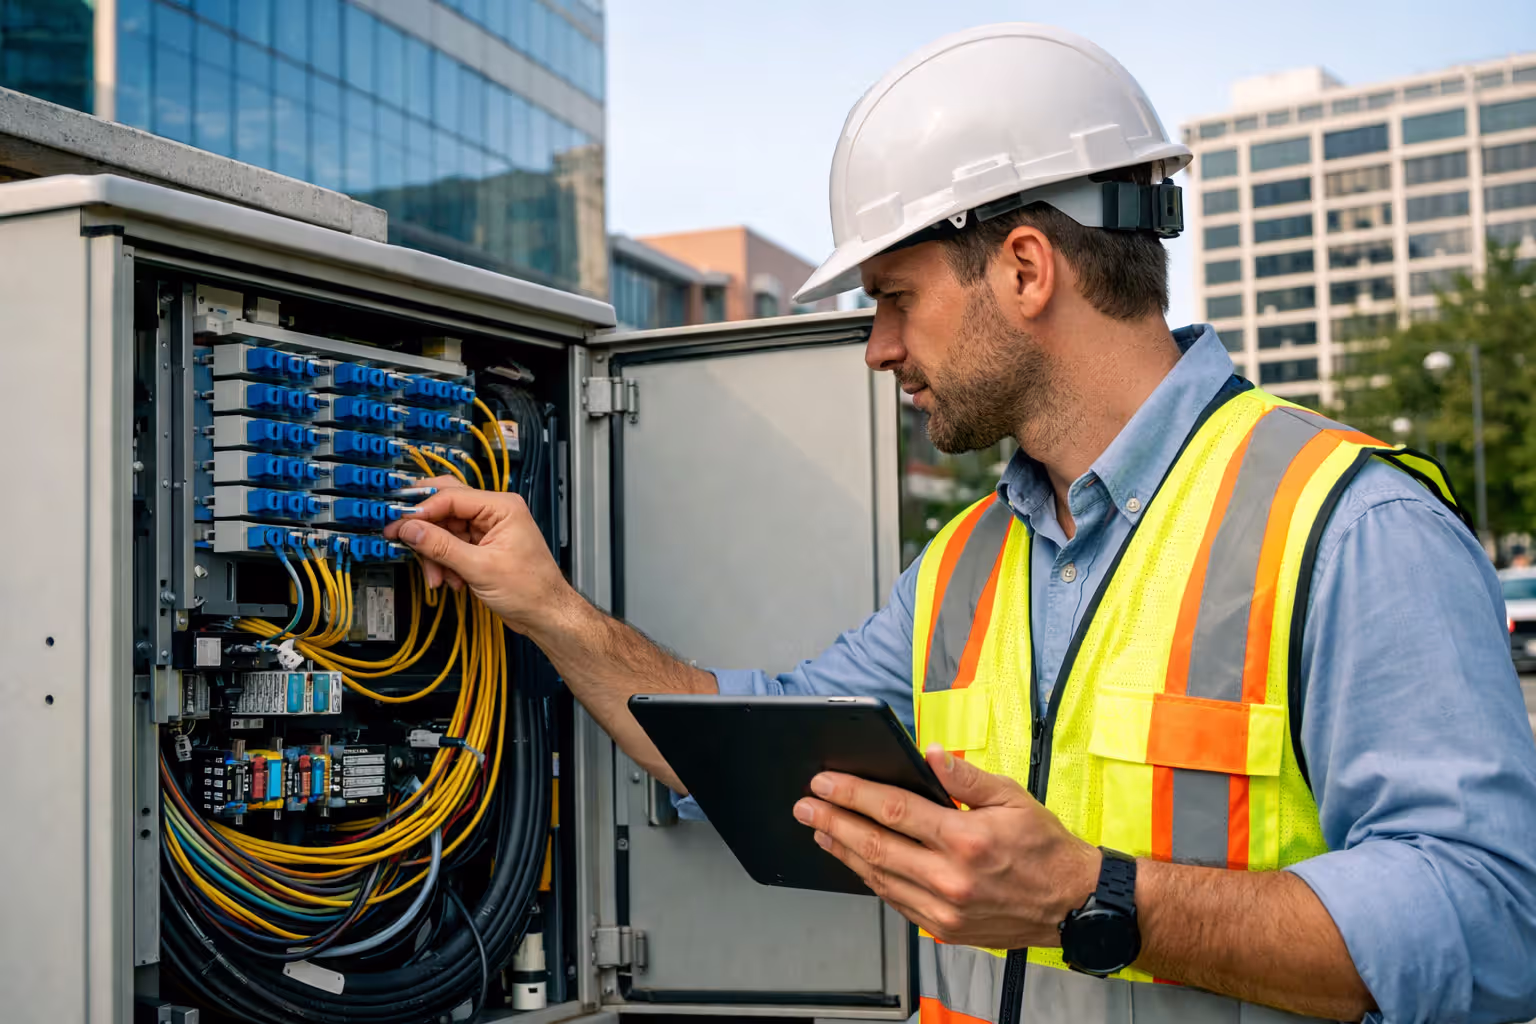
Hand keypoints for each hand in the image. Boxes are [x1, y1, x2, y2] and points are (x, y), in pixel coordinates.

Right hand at [383, 476, 575, 633]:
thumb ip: (441, 546)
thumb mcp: (479, 568)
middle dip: (425, 529)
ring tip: (438, 578)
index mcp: (502, 506)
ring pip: (445, 531)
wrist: (546, 615)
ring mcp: (488, 530)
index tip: (397, 523)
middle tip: (400, 538)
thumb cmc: (531, 590)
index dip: (421, 510)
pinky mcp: (482, 547)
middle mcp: (495, 513)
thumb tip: (410, 529)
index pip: (451, 496)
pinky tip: (452, 582)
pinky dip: (445, 564)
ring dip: (436, 555)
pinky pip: (452, 547)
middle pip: (446, 508)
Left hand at [793, 745, 1099, 948]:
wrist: (1073, 904)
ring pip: (879, 877)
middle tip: (804, 808)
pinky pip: (896, 901)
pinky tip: (856, 861)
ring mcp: (945, 908)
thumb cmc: (1045, 848)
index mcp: (966, 839)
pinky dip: (871, 878)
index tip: (824, 783)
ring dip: (844, 852)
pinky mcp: (945, 928)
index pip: (893, 810)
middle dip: (833, 822)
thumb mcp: (1012, 797)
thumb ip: (964, 777)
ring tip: (821, 831)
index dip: (852, 794)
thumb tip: (929, 755)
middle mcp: (952, 877)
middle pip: (875, 846)